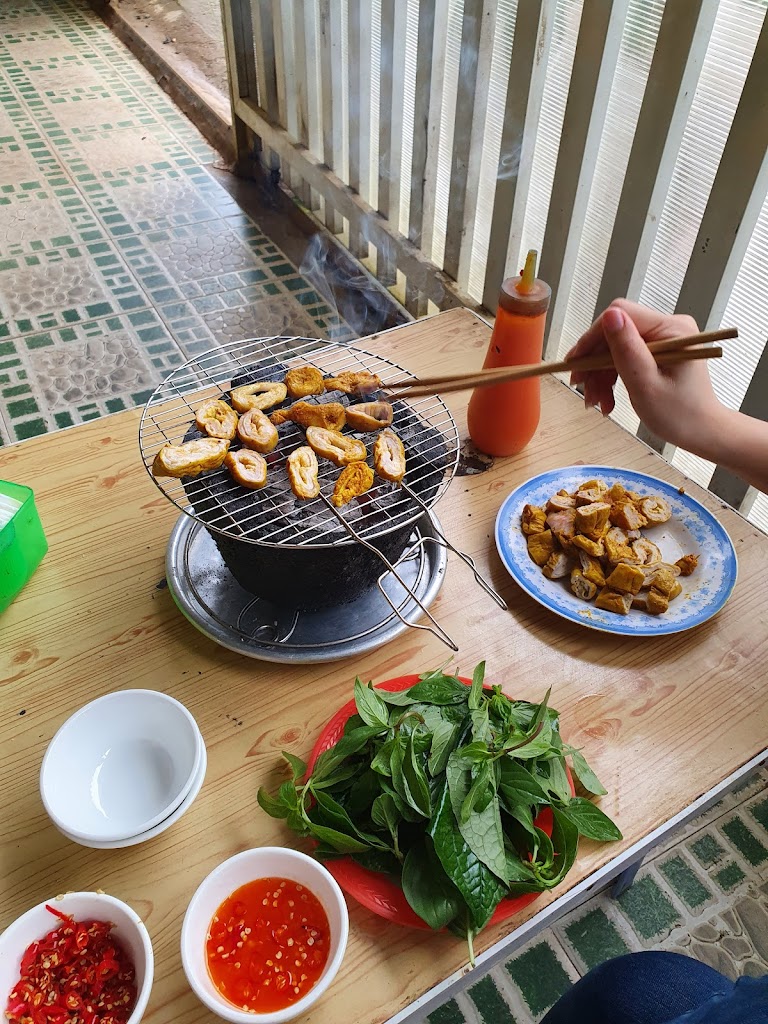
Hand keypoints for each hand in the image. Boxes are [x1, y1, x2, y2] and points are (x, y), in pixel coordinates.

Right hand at [566, 299, 721, 449]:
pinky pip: (624, 357)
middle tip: (580, 388)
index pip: (621, 315)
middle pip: (616, 333)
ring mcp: (663, 338)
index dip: (592, 337)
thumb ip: (627, 349)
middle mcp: (668, 326)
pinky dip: (611, 378)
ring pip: (615, 347)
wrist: (700, 431)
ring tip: (596, 403)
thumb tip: (609, 315)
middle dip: (594, 362)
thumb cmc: (678, 414)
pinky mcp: (657, 351)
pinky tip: (606, 400)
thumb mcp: (646, 384)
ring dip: (600, 375)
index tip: (574, 364)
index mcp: (672, 329)